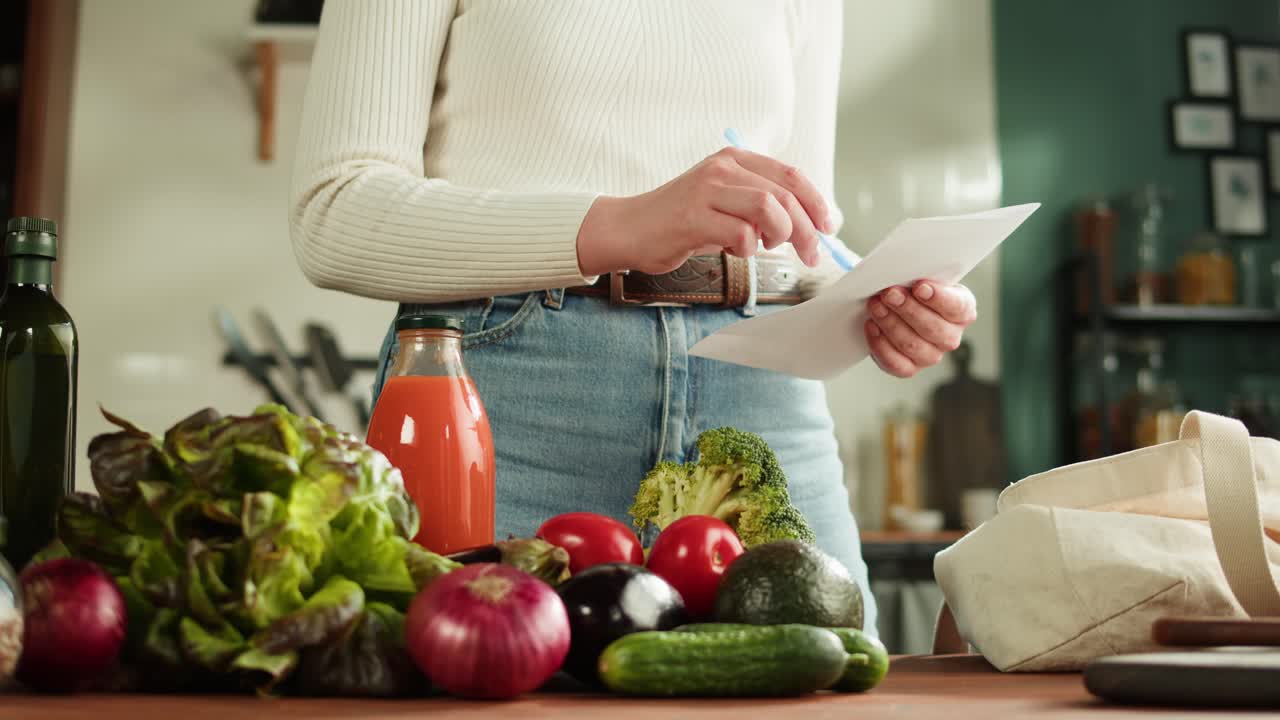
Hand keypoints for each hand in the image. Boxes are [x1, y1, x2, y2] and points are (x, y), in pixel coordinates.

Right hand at [575, 147, 835, 275]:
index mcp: (734, 160)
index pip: (790, 175)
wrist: (628, 229)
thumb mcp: (723, 203)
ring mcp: (706, 190)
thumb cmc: (678, 222)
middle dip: (806, 228)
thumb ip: (759, 207)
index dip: (817, 202)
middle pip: (784, 194)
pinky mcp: (692, 218)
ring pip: (767, 207)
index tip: (828, 227)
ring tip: (770, 248)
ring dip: (780, 234)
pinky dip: (748, 248)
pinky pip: (740, 234)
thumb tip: (807, 225)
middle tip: (812, 253)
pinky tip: (735, 251)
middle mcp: (722, 168)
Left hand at [864, 281, 976, 377]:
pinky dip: (881, 345)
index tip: (919, 287)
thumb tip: (903, 275)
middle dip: (908, 309)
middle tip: (889, 294)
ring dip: (891, 324)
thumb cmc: (912, 289)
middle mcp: (950, 336)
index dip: (939, 299)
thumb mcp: (920, 277)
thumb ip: (919, 275)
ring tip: (876, 306)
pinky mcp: (910, 367)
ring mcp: (931, 355)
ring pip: (912, 345)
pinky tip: (871, 326)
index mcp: (962, 311)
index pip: (958, 308)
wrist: (896, 307)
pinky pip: (896, 363)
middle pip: (933, 328)